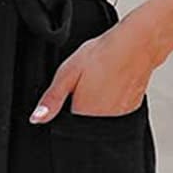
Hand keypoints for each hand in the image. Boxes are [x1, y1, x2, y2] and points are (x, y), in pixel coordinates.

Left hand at [28, 13, 162, 121]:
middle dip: (79, 109)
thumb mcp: (67, 73)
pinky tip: (110, 87)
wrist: (136, 45)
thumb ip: (51, 99)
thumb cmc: (103, 55)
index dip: (64, 111)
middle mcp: (101, 123)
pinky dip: (109, 106)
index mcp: (82, 115)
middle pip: (82, 126)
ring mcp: (117, 120)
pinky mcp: (129, 113)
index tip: (70, 95)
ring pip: (97, 121)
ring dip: (94, 108)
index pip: (65, 127)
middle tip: (86, 85)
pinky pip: (112, 116)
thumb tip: (36, 119)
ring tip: (99, 84)